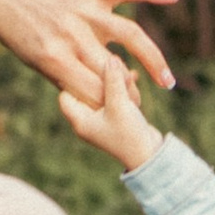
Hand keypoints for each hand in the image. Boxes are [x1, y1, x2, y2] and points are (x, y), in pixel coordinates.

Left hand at [0, 0, 178, 104]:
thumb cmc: (17, 32)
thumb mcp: (35, 62)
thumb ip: (68, 78)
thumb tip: (102, 98)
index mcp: (54, 59)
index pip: (93, 92)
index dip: (113, 107)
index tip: (126, 116)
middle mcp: (71, 35)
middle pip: (113, 71)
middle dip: (130, 94)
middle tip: (141, 104)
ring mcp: (82, 9)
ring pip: (129, 35)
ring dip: (153, 59)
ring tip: (167, 81)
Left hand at [56, 54, 161, 172]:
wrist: (149, 156)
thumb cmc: (130, 134)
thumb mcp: (119, 103)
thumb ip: (113, 80)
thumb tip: (109, 58)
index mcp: (79, 120)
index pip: (66, 93)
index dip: (74, 77)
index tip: (87, 64)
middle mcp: (86, 121)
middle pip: (83, 90)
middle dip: (97, 76)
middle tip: (109, 63)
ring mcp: (101, 120)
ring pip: (100, 93)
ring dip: (112, 81)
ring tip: (125, 70)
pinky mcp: (115, 119)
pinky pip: (113, 98)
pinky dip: (121, 88)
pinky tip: (133, 77)